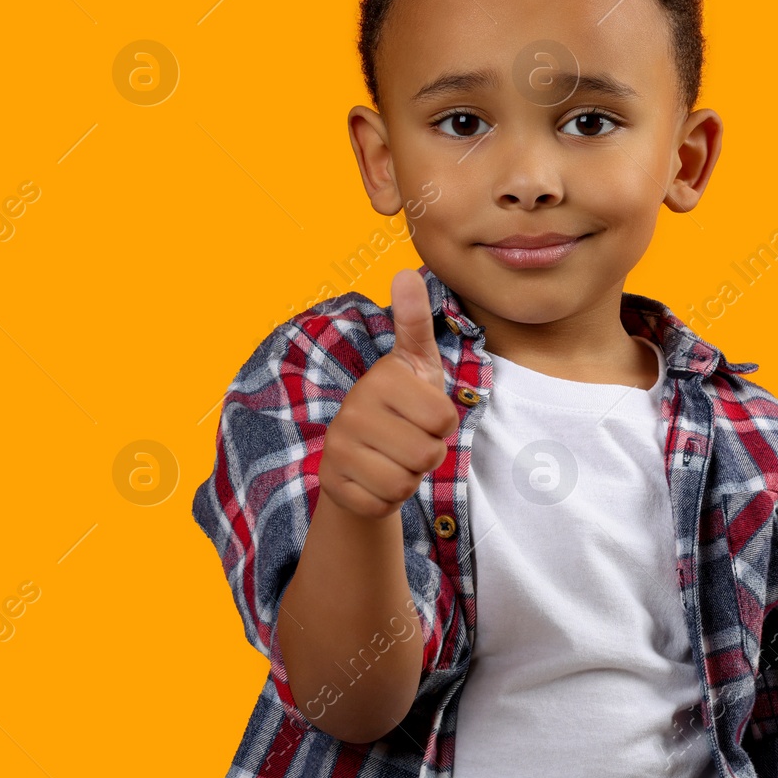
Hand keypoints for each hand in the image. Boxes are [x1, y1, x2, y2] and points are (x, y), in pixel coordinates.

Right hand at [321, 269, 459, 518]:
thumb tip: (404, 272)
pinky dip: (387, 500)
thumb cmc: (401, 406)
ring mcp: (338, 450)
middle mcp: (353, 411)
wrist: (360, 456)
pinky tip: (375, 478)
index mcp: (381, 380)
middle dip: (429, 454)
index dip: (443, 424)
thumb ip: (414, 321)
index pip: (444, 420)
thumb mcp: (415, 362)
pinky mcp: (333, 486)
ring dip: (409, 477)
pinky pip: (383, 505)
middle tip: (409, 440)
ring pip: (406, 482)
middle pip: (428, 454)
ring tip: (393, 457)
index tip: (421, 414)